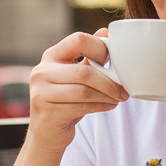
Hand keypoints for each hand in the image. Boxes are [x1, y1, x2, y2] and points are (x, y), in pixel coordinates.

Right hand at [27, 29, 127, 154]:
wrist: (47, 133)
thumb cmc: (65, 101)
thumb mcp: (76, 75)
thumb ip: (89, 55)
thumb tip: (106, 32)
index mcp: (51, 56)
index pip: (78, 40)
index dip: (99, 48)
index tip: (112, 61)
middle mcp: (41, 72)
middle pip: (83, 71)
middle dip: (109, 81)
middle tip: (124, 89)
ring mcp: (41, 93)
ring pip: (83, 91)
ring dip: (107, 95)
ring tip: (119, 98)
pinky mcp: (48, 113)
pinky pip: (81, 107)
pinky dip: (100, 106)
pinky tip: (110, 106)